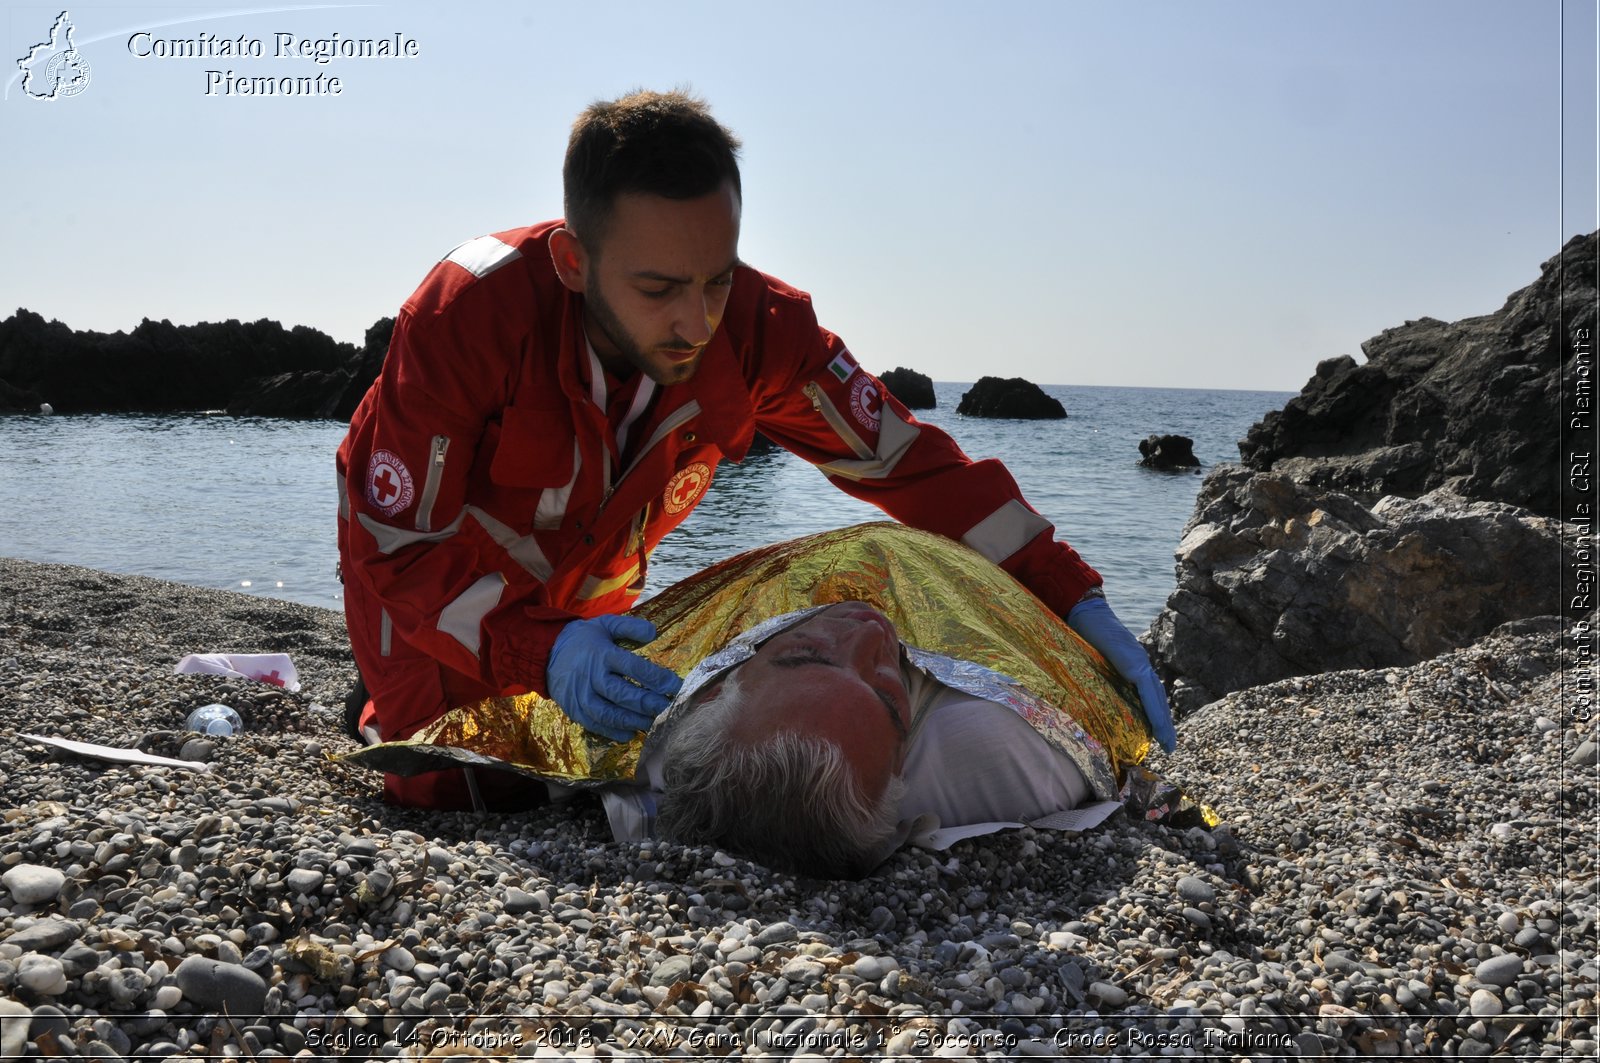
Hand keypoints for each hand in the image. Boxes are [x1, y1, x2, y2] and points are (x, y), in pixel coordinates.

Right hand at [546, 615, 682, 741]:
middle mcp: (592, 676)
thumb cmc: (584, 639)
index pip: (634, 668)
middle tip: (668, 708)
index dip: (657, 678)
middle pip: (623, 694)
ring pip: (609, 713)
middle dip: (648, 703)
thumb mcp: (605, 625)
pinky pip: (595, 725)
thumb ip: (630, 627)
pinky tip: (630, 733)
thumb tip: (653, 632)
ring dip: (633, 721)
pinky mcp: (574, 709)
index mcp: (603, 654)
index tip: (675, 686)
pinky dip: (613, 732)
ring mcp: (581, 695)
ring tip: (653, 722)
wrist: (546, 652)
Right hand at [1067, 595, 1176, 752]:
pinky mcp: (1136, 665)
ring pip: (1157, 699)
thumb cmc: (1082, 633)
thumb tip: (1090, 696)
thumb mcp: (1092, 660)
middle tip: (1169, 746)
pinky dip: (1156, 714)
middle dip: (1164, 723)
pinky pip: (1148, 695)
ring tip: (1168, 744)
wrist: (1084, 612)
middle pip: (1157, 699)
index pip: (1148, 694)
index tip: (1158, 733)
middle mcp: (1141, 664)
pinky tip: (1160, 731)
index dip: (1154, 713)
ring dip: (1164, 723)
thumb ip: (1098, 675)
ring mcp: (1141, 663)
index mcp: (1132, 664)